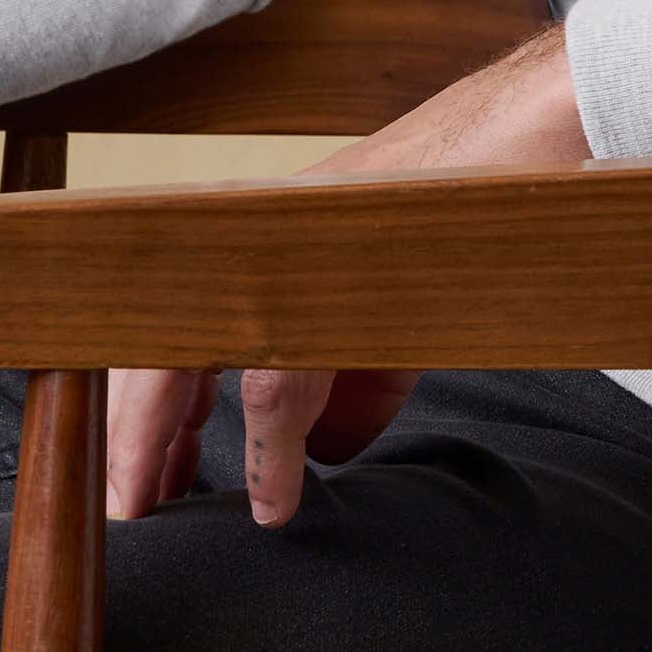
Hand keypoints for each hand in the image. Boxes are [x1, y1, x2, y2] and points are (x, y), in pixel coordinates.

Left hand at [105, 22, 591, 528]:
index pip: (168, 326)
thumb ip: (349, 384)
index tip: (141, 472)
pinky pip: (281, 372)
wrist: (526, 146)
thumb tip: (320, 453)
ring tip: (152, 501)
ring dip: (162, 440)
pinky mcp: (321, 267)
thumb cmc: (463, 223)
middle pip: (154, 342)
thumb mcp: (389, 318)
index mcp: (262, 246)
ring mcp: (280, 246)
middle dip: (130, 433)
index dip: (146, 407)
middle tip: (125, 505)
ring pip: (189, 356)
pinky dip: (271, 448)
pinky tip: (274, 499)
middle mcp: (254, 239)